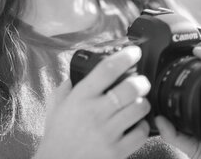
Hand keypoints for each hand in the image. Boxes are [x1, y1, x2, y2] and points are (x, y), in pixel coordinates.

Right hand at [35, 46, 151, 158]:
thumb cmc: (58, 132)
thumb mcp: (57, 103)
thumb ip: (68, 85)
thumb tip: (81, 69)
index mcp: (80, 97)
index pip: (107, 69)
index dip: (125, 56)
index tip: (134, 51)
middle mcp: (95, 112)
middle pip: (130, 88)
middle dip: (141, 81)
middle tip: (141, 81)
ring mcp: (108, 132)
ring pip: (139, 108)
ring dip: (143, 102)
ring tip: (138, 103)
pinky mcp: (117, 150)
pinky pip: (142, 132)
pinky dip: (143, 126)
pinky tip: (136, 124)